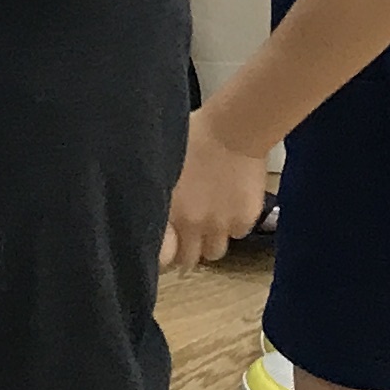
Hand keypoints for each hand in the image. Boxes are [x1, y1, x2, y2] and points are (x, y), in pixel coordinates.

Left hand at [163, 111, 269, 268]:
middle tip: (185, 239)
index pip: (162, 257)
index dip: (161, 256)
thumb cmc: (193, 136)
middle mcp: (194, 225)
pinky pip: (237, 234)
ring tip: (208, 224)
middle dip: (185, 252)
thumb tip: (144, 206)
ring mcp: (222, 225)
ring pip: (215, 252)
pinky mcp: (245, 219)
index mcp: (169, 211)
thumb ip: (154, 192)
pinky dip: (233, 225)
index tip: (162, 249)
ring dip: (209, 241)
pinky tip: (229, 206)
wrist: (232, 130)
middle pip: (189, 260)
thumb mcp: (161, 164)